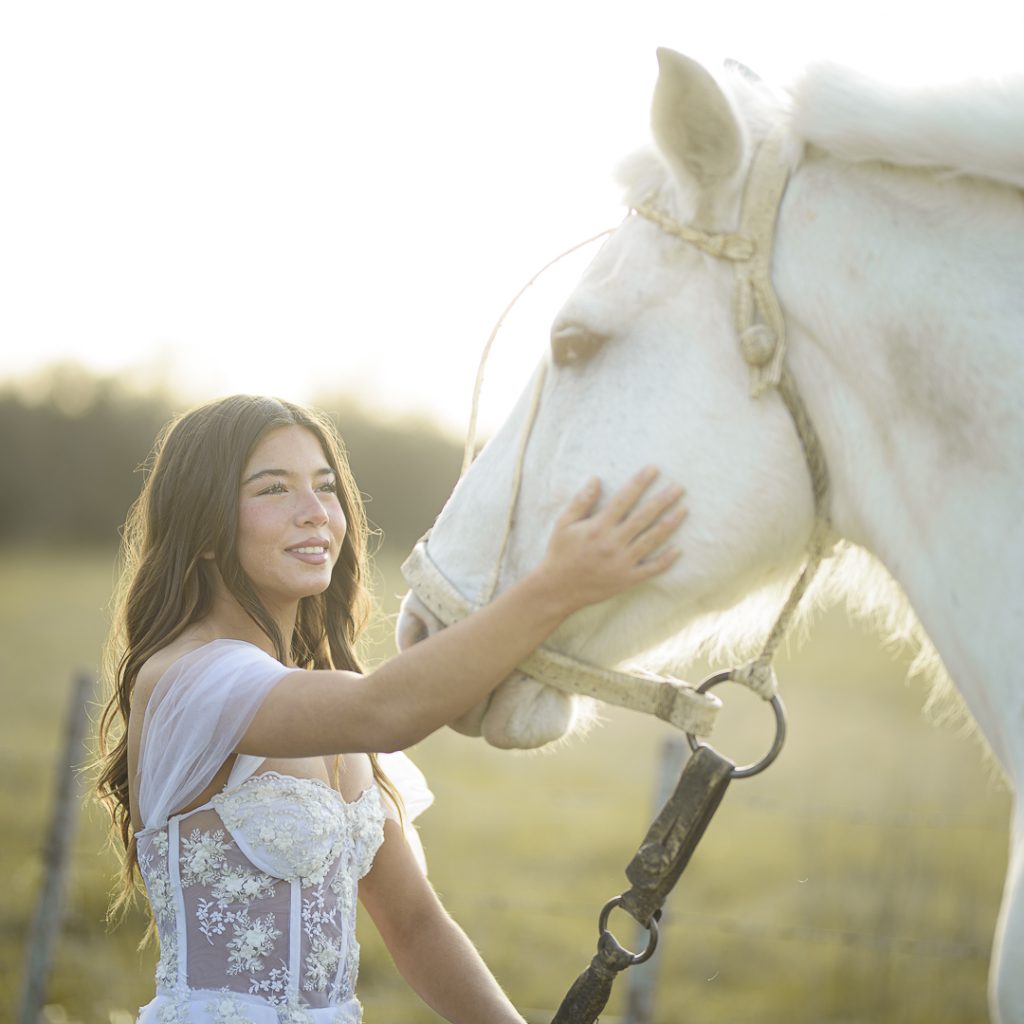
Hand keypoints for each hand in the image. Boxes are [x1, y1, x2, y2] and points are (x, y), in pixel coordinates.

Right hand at [533, 466, 686, 614]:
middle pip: (644, 517)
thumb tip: (596, 478)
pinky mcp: (627, 579)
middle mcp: (613, 543)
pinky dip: (666, 560)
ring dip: (670, 524)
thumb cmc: (560, 553)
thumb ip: (581, 501)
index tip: (654, 469)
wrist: (558, 589)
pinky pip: (651, 569)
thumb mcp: (564, 524)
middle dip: (663, 500)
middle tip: (679, 487)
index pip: (624, 499)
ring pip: (652, 540)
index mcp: (598, 527)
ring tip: (684, 509)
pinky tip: (679, 549)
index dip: (640, 482)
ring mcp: (622, 562)